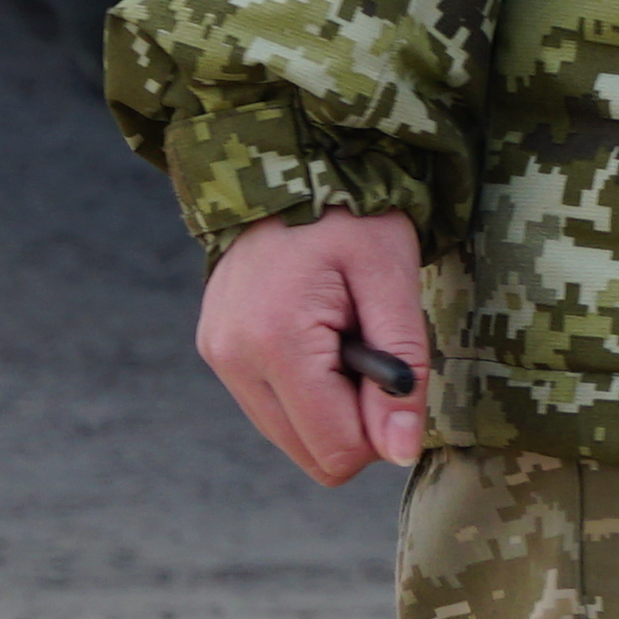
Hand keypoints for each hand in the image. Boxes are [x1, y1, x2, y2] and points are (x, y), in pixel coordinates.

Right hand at [197, 209, 431, 482]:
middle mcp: (233, 358)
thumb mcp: (393, 275)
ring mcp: (218, 357)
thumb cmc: (351, 214)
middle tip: (368, 346)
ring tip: (341, 332)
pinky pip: (272, 409)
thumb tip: (400, 451)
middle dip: (355, 417)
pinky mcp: (216, 352)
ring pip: (291, 438)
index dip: (382, 426)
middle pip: (312, 454)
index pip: (335, 449)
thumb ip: (403, 366)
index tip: (393, 369)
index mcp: (277, 340)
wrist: (289, 164)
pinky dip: (306, 389)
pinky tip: (317, 334)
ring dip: (329, 402)